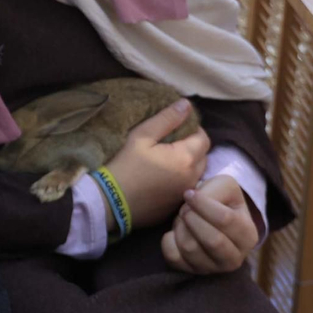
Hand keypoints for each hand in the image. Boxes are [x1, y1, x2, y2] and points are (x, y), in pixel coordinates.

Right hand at [104, 99, 209, 230]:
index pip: (204, 138)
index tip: (177, 127)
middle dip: (192, 146)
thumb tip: (186, 105)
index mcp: (186, 158)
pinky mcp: (175, 207)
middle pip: (203, 156)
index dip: (193, 129)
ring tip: (167, 160)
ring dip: (188, 164)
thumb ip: (167, 119)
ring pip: (196, 174)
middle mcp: (192, 178)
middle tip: (171, 142)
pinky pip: (185, 188)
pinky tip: (160, 178)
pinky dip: (179, 180)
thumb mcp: (142, 136)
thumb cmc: (124, 165)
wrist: (108, 202)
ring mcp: (184, 194)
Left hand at [161, 174, 259, 274]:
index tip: (189, 194)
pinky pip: (174, 258)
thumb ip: (213, 191)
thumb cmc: (219, 200)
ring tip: (182, 219)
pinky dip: (169, 240)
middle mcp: (235, 258)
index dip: (202, 204)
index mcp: (248, 235)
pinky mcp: (192, 272)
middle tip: (185, 208)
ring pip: (190, 248)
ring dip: (180, 227)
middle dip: (192, 218)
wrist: (209, 216)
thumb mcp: (225, 187)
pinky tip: (176, 232)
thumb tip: (191, 199)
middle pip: (211, 240)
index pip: (225, 220)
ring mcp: (213, 269)